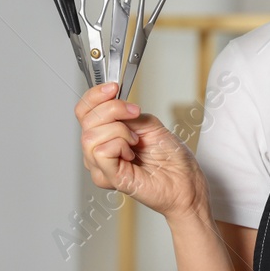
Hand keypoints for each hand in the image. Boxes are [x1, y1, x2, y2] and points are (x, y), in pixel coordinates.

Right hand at [75, 82, 206, 222]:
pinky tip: (132, 153)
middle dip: (112, 109)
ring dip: (118, 130)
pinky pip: (100, 152)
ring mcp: (101, 166)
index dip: (94, 96)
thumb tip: (112, 104)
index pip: (84, 112)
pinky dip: (119, 145)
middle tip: (134, 114)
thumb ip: (126, 114)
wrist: (185, 182)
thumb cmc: (171, 159)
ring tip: (136, 141)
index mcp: (105, 136)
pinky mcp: (108, 178)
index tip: (113, 88)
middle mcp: (98, 150)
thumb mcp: (148, 124)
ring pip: (90, 136)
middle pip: (85, 120)